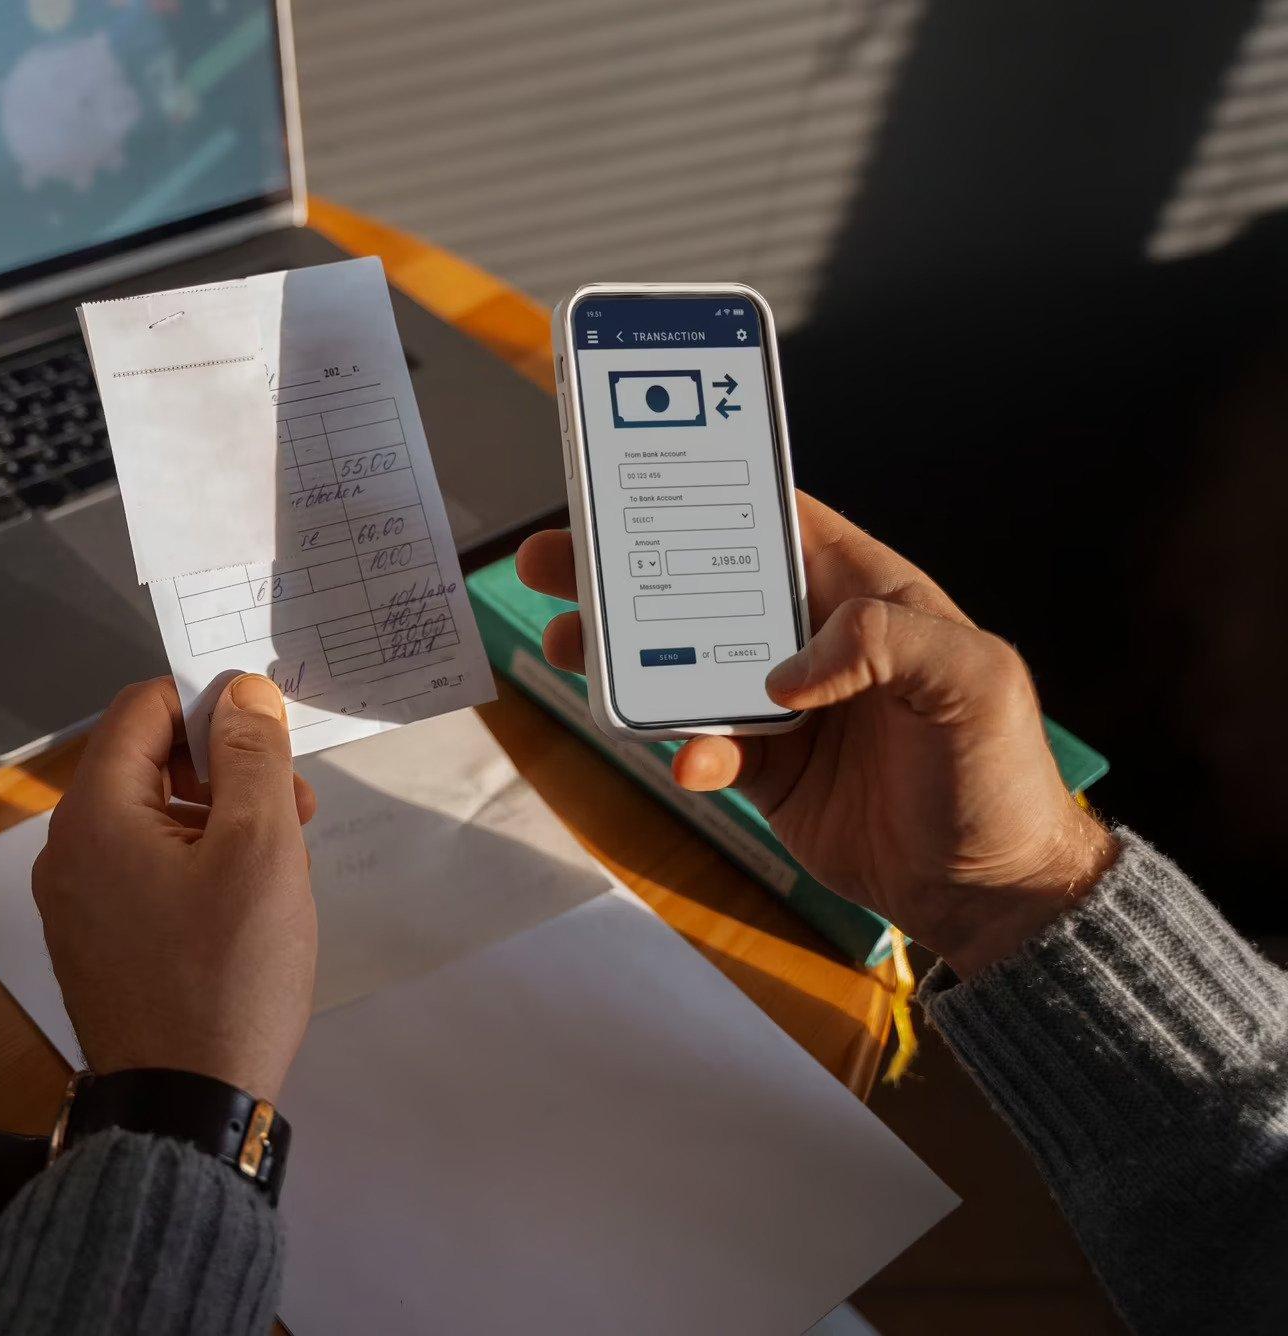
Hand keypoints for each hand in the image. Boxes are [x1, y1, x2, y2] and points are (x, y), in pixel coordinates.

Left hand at [34, 675, 317, 1100]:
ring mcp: (77, 903)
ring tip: (286, 860)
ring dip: (220, 820)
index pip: (141, 708)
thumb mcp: (260, 851)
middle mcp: (68, 852)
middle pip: (146, 764)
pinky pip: (145, 873)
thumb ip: (251, 757)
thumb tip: (241, 690)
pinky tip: (249, 904)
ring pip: (152, 822)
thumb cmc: (227, 978)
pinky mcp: (98, 944)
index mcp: (93, 816)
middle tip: (296, 803)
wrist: (184, 1111)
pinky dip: (197, 866)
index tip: (271, 730)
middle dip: (224, 768)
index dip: (210, 701)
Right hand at [516, 493, 1117, 976]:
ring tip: (566, 645)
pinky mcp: (767, 768)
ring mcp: (787, 705)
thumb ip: (889, 640)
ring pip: (684, 664)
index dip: (712, 495)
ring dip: (624, 656)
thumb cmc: (1000, 774)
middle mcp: (819, 640)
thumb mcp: (974, 682)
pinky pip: (706, 745)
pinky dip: (687, 752)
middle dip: (629, 570)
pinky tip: (691, 765)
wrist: (989, 893)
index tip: (639, 481)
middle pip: (705, 587)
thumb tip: (788, 670)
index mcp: (869, 594)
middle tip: (556, 556)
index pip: (781, 522)